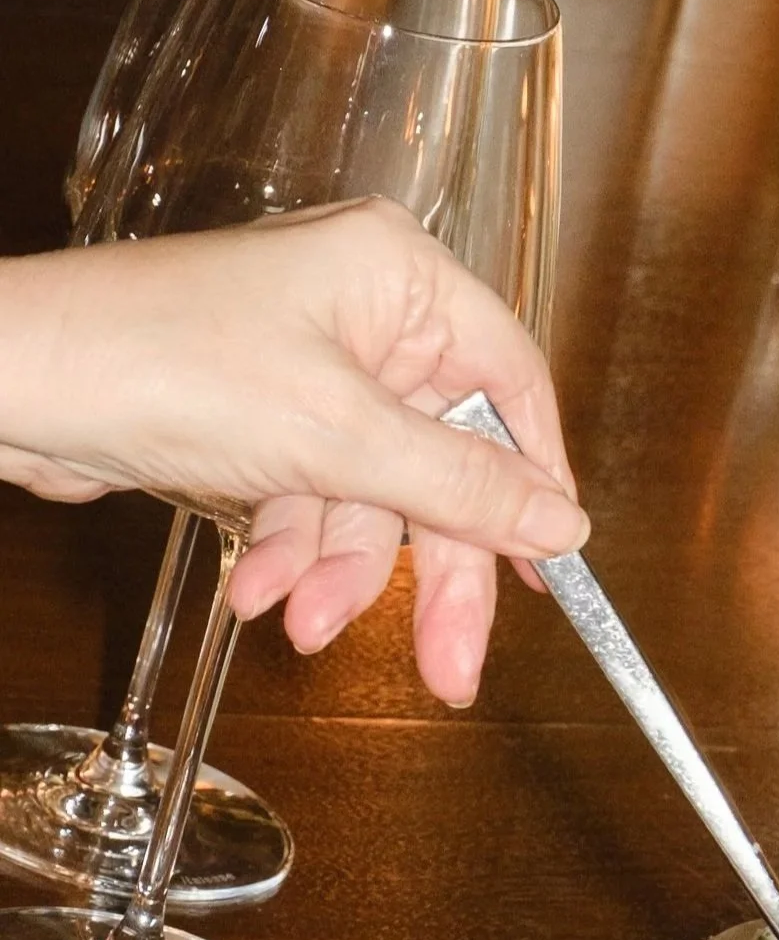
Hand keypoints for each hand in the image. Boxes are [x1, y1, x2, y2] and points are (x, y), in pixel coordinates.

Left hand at [0, 198, 587, 704]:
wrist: (6, 382)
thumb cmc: (151, 361)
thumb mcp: (335, 437)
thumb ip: (462, 488)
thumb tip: (562, 526)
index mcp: (398, 277)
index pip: (512, 385)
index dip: (532, 483)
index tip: (546, 567)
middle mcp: (365, 315)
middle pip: (444, 462)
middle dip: (433, 570)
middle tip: (451, 662)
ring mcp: (312, 367)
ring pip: (376, 496)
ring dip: (340, 571)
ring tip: (305, 624)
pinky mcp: (264, 416)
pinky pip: (316, 499)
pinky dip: (292, 552)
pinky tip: (261, 592)